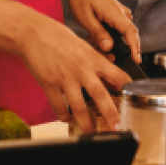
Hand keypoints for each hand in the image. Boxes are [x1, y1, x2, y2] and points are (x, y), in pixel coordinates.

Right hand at [17, 14, 130, 133]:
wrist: (33, 33)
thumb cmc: (58, 37)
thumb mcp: (83, 46)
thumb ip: (95, 61)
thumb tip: (107, 76)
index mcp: (93, 58)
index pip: (117, 75)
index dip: (127, 88)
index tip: (133, 99)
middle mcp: (82, 69)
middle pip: (101, 96)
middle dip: (111, 114)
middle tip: (117, 127)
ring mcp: (65, 78)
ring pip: (79, 107)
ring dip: (86, 123)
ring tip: (90, 131)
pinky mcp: (49, 84)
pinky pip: (58, 106)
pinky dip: (63, 116)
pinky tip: (67, 119)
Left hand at [67, 0, 140, 64]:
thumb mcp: (85, 17)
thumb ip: (98, 33)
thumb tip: (109, 48)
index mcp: (115, 13)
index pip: (130, 32)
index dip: (135, 48)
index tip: (137, 60)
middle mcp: (122, 13)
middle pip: (128, 36)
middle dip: (118, 50)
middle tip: (103, 55)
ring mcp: (121, 13)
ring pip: (122, 34)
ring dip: (110, 43)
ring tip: (92, 41)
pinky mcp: (117, 14)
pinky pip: (118, 29)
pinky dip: (109, 36)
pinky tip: (95, 37)